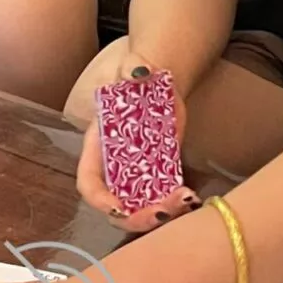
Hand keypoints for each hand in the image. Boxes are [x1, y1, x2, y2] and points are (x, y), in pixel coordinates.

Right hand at [77, 62, 201, 233]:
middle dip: (137, 216)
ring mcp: (136, 173)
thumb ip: (132, 68)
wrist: (161, 81)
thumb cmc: (138, 74)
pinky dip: (175, 203)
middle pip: (116, 207)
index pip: (89, 182)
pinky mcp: (159, 172)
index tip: (119, 206)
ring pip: (141, 208)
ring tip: (186, 200)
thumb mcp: (132, 66)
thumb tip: (140, 71)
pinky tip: (193, 197)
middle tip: (163, 211)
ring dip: (160, 213)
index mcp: (98, 145)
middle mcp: (113, 165)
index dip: (99, 199)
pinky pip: (161, 197)